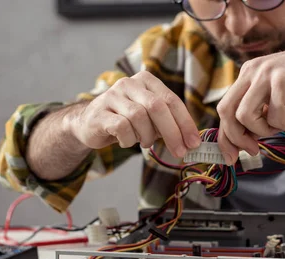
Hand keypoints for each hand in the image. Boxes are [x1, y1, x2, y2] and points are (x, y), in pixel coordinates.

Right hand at [71, 71, 200, 157]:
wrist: (90, 123)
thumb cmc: (126, 121)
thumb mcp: (150, 117)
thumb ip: (168, 123)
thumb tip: (191, 141)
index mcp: (146, 81)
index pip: (171, 100)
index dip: (185, 123)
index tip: (194, 143)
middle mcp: (129, 83)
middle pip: (157, 106)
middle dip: (172, 132)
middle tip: (180, 152)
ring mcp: (112, 96)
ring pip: (139, 117)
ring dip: (147, 136)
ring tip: (145, 142)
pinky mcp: (100, 112)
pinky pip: (122, 127)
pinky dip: (129, 140)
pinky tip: (127, 141)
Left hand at [216, 31, 284, 164]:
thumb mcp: (280, 100)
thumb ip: (261, 115)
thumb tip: (245, 142)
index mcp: (249, 74)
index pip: (224, 108)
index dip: (225, 136)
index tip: (231, 156)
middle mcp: (252, 71)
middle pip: (227, 112)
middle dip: (238, 138)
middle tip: (255, 149)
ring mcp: (266, 74)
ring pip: (247, 116)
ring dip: (267, 130)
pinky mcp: (282, 81)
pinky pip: (276, 117)